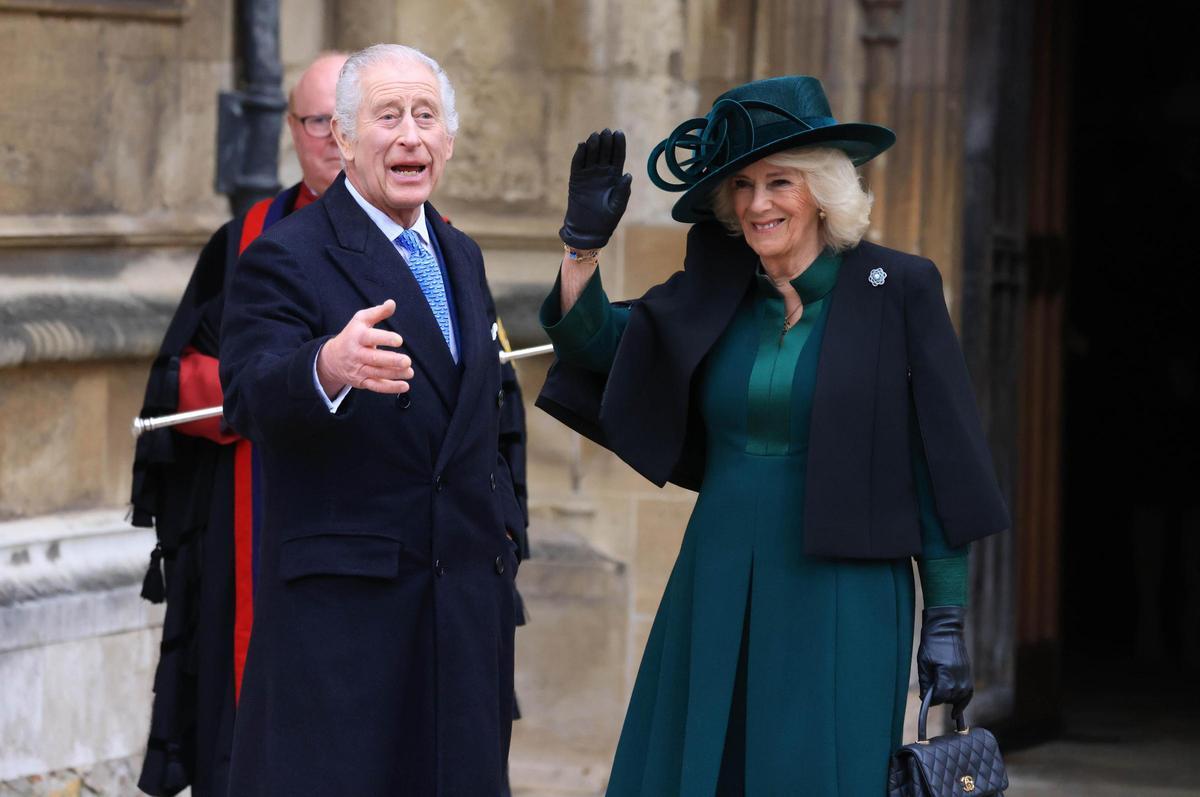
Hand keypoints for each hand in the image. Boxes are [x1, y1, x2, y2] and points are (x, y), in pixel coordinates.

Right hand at [316, 300, 413, 395]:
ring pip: (378, 374)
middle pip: (374, 359)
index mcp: (358, 336)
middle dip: (391, 361)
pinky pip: (376, 386)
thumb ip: (377, 312)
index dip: (384, 339)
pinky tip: (405, 386)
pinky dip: (390, 388)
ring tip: (410, 371)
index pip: (371, 337)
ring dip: (395, 374)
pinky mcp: (362, 381)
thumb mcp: (361, 320)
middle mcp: (357, 354)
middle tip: (407, 361)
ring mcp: (359, 369)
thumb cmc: (352, 335)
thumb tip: (392, 303)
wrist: (332, 358)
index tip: (399, 340)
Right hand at [559, 128, 632, 248]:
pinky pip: (577, 164)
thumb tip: (628, 175)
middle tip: (606, 132)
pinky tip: (582, 145)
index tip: (619, 133)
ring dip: (593, 145)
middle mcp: (602, 173)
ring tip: (595, 136)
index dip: (619, 144)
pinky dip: (579, 155)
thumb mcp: (618, 206)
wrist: (589, 231)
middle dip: (606, 141)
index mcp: (615, 177)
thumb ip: (623, 191)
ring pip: (591, 155)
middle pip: (605, 152)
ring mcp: (589, 175)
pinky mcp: (576, 180)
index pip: (618, 156)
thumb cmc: (606, 220)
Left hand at [917, 606, 972, 716]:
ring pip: (962, 697)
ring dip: (953, 701)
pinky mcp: (968, 672)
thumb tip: (925, 698)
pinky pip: (969, 691)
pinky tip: (959, 705)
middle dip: (941, 699)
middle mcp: (959, 677)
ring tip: (946, 705)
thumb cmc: (932, 643)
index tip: (925, 700)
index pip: (941, 697)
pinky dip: (964, 698)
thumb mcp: (923, 662)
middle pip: (951, 698)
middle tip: (932, 696)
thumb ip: (925, 682)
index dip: (932, 700)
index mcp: (946, 674)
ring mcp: (966, 674)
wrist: (946, 628)